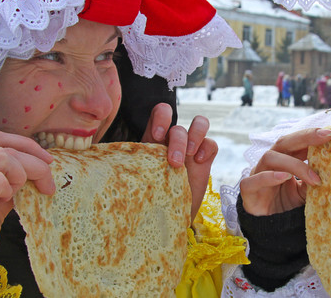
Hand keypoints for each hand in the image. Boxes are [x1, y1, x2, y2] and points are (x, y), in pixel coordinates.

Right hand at [0, 131, 54, 294]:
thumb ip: (2, 184)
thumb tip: (33, 170)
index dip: (24, 144)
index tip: (45, 161)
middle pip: (0, 145)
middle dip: (34, 160)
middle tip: (47, 184)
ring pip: (0, 156)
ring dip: (21, 173)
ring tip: (17, 197)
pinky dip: (7, 187)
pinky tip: (6, 203)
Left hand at [141, 103, 217, 221]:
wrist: (167, 217)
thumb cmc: (149, 197)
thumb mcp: (140, 180)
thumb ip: (136, 167)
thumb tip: (119, 166)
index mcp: (155, 140)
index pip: (160, 113)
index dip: (161, 118)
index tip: (157, 135)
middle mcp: (173, 140)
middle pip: (178, 123)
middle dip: (177, 140)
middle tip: (175, 162)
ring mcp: (190, 148)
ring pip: (200, 123)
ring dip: (195, 136)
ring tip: (190, 155)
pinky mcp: (204, 159)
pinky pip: (211, 143)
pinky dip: (206, 149)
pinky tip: (199, 162)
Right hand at [239, 128, 330, 215]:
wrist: (270, 225)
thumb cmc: (288, 202)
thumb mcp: (306, 191)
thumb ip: (314, 180)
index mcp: (285, 158)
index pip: (297, 142)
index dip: (312, 136)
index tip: (330, 134)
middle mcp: (271, 162)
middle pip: (284, 142)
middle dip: (305, 137)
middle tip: (325, 137)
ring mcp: (257, 173)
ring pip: (270, 157)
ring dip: (294, 165)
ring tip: (313, 178)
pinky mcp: (248, 190)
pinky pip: (254, 180)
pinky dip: (269, 177)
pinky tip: (284, 177)